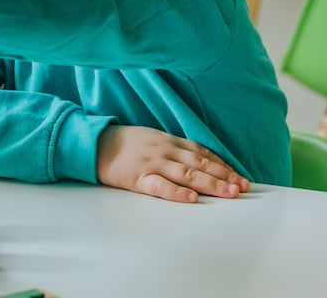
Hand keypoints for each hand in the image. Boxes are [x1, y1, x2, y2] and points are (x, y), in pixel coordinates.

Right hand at [96, 125, 249, 202]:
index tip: (240, 177)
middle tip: (243, 188)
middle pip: (200, 165)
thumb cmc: (124, 143)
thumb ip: (174, 148)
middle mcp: (165, 151)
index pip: (202, 154)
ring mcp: (152, 164)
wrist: (94, 143)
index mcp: (169, 141)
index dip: (223, 166)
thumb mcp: (152, 138)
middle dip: (224, 176)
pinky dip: (177, 192)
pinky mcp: (138, 178)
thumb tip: (198, 160)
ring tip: (229, 193)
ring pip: (187, 175)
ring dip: (211, 184)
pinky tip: (192, 198)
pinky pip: (160, 186)